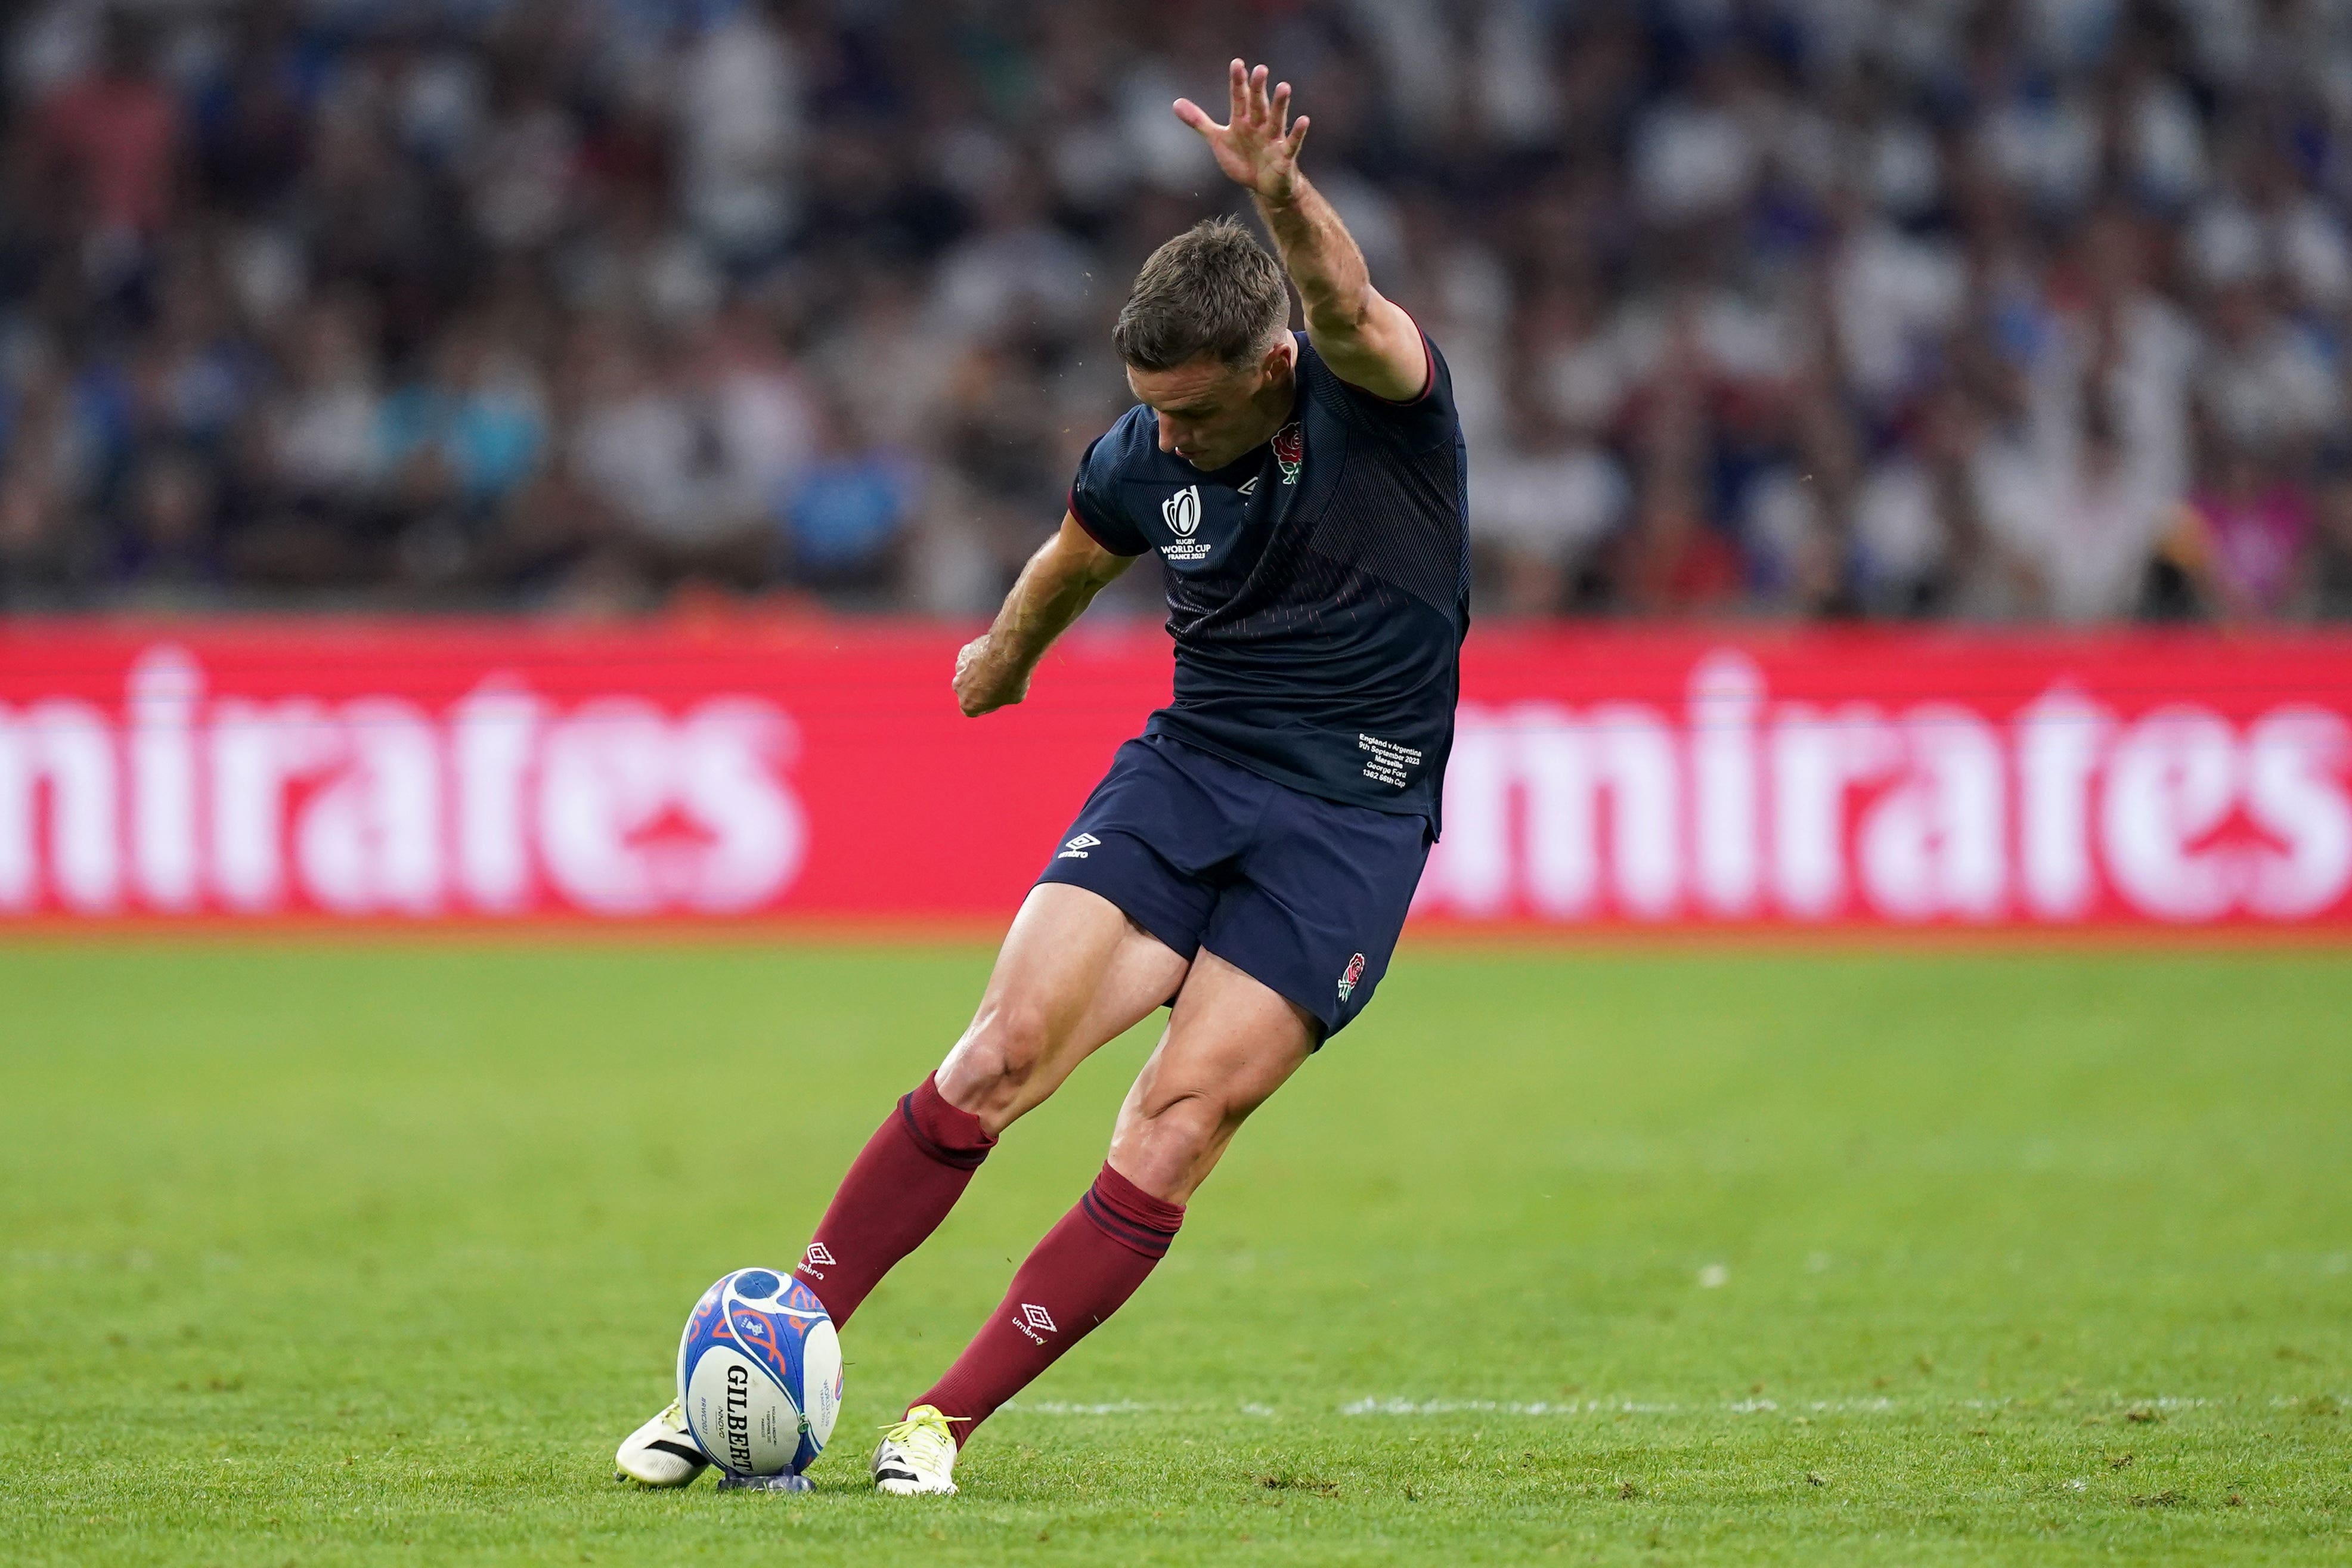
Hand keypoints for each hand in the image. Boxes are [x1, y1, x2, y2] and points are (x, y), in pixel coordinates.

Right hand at [953, 634, 1029, 716]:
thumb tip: (1003, 691)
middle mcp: (958, 687)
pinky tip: (996, 655)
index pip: (974, 709)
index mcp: (968, 705)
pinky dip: (981, 657)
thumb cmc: (1012, 678)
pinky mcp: (963, 651)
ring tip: (1000, 666)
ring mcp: (959, 668)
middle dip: (981, 687)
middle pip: (969, 690)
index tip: (999, 697)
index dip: (987, 704)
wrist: (1009, 651)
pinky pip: (971, 658)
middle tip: (1000, 681)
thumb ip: (1001, 697)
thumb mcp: (1014, 696)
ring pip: (969, 673)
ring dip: (980, 671)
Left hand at [1174, 60, 1308, 205]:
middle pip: (1258, 104)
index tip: (1237, 63)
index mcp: (1242, 120)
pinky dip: (1297, 133)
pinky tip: (1303, 120)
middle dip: (1258, 89)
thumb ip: (1199, 121)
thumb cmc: (1242, 159)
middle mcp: (1259, 126)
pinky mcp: (1284, 156)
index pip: (1239, 97)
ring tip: (1284, 86)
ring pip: (1276, 119)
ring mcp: (1273, 140)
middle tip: (1261, 69)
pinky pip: (1292, 143)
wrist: (1263, 187)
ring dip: (1280, 105)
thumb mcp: (1218, 140)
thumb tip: (1175, 103)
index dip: (1238, 82)